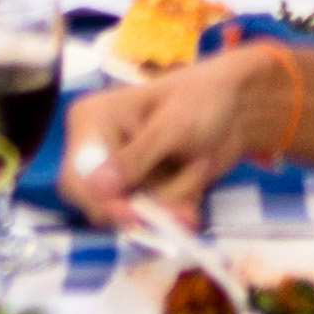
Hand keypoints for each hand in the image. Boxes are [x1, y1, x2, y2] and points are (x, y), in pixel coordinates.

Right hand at [58, 42, 278, 222]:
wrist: (238, 105)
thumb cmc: (202, 97)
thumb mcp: (170, 125)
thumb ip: (135, 159)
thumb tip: (97, 188)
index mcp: (92, 122)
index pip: (75, 176)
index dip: (98, 202)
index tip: (132, 216)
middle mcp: (100, 152)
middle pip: (102, 204)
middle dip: (146, 207)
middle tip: (181, 208)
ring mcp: (123, 176)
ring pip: (135, 214)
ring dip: (173, 199)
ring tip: (199, 163)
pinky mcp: (146, 192)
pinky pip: (155, 217)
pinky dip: (179, 206)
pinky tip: (198, 179)